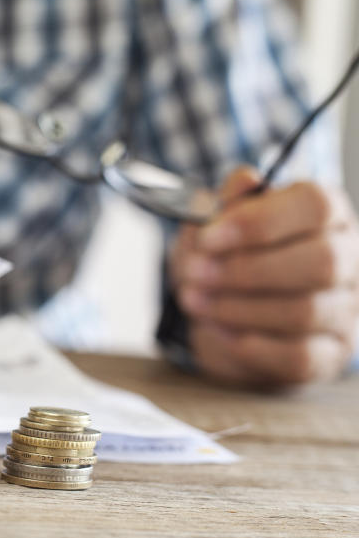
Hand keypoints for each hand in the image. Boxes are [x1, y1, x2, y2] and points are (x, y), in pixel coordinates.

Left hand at [170, 168, 358, 388]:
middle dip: (245, 270)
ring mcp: (346, 310)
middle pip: (320, 262)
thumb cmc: (221, 259)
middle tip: (194, 274)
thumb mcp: (209, 226)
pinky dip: (250, 345)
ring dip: (237, 308)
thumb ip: (224, 203)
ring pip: (305, 310)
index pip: (315, 206)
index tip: (207, 237)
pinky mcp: (330, 354)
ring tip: (193, 300)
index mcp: (326, 213)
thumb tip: (244, 181)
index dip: (259, 222)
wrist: (218, 313)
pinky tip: (217, 330)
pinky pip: (298, 356)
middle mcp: (350, 258)